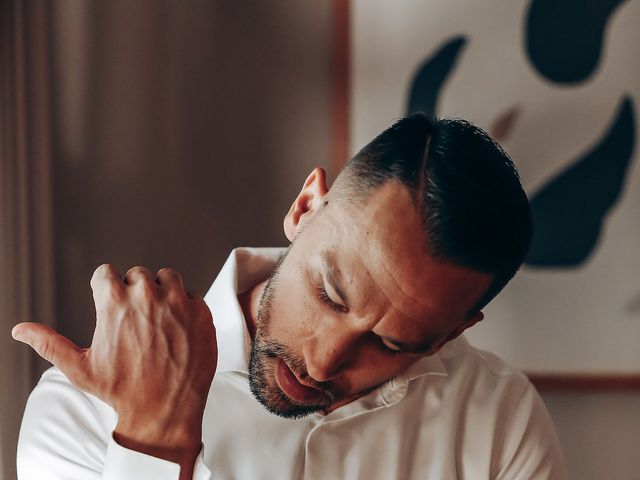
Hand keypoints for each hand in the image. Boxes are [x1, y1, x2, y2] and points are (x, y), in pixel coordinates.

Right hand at [12, 264, 216, 452]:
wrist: (165, 411)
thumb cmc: (121, 392)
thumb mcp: (80, 368)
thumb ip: (50, 343)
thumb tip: (21, 330)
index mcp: (114, 302)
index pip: (106, 272)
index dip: (106, 288)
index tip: (111, 302)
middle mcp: (147, 296)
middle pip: (138, 274)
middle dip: (135, 291)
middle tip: (136, 319)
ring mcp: (178, 302)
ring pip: (168, 277)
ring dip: (163, 291)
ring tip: (158, 319)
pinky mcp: (202, 312)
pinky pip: (193, 296)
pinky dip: (187, 308)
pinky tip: (178, 330)